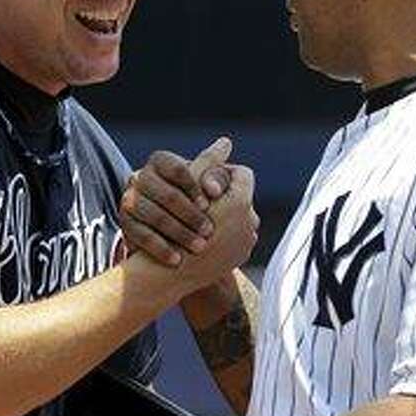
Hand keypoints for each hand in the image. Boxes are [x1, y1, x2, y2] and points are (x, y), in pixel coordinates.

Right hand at [121, 137, 236, 266]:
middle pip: (167, 194)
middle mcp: (140, 176)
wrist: (164, 238)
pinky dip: (162, 248)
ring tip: (200, 248)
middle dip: (191, 215)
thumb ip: (214, 170)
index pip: (178, 168)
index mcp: (159, 161)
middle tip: (210, 231)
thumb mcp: (204, 187)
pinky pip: (141, 235)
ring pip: (154, 215)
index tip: (210, 205)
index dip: (195, 187)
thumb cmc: (192, 206)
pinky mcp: (124, 223)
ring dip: (180, 233)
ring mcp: (128, 200)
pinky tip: (178, 260)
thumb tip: (226, 144)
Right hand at [168, 164, 257, 296]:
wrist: (166, 273)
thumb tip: (225, 142)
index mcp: (240, 202)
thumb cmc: (170, 222)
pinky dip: (223, 237)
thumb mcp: (190, 188)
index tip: (206, 181)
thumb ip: (208, 165)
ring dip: (223, 219)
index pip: (242, 173)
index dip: (223, 173)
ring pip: (240, 220)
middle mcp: (250, 222)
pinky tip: (204, 236)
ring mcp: (246, 243)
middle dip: (224, 198)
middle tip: (205, 201)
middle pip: (241, 198)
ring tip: (203, 221)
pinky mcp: (239, 259)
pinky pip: (236, 240)